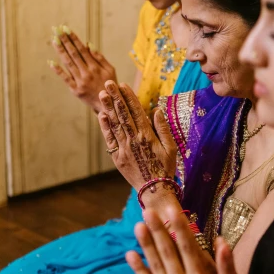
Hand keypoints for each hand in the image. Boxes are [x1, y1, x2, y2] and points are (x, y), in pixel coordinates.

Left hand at [48, 26, 116, 112]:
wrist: (109, 106)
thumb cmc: (110, 85)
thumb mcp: (110, 70)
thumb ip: (100, 57)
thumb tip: (88, 44)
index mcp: (95, 67)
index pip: (82, 49)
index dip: (73, 38)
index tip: (66, 28)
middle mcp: (87, 72)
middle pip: (73, 54)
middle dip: (64, 40)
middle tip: (56, 29)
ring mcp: (80, 81)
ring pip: (68, 63)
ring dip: (60, 50)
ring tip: (53, 39)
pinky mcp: (75, 90)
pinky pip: (65, 78)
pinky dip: (58, 70)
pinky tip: (51, 62)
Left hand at [97, 82, 176, 199]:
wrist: (154, 190)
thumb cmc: (165, 168)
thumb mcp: (170, 147)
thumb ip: (163, 128)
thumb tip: (157, 110)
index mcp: (147, 136)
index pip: (136, 111)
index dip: (129, 97)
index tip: (123, 85)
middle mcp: (134, 140)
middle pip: (123, 114)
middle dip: (116, 97)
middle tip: (108, 83)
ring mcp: (124, 148)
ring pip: (115, 124)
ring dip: (108, 108)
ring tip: (103, 94)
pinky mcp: (117, 157)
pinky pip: (110, 139)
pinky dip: (105, 127)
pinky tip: (102, 115)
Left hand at [126, 208, 237, 273]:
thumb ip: (227, 266)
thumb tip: (222, 240)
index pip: (188, 246)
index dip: (179, 226)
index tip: (171, 209)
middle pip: (167, 251)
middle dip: (158, 229)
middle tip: (147, 210)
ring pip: (154, 264)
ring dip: (145, 244)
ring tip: (138, 226)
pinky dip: (138, 269)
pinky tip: (130, 254)